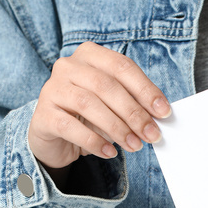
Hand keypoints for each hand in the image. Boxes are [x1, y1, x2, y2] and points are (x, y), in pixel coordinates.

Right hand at [28, 42, 171, 169]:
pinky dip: (94, 141)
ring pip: (88, 104)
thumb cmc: (87, 116)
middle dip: (133, 112)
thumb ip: (133, 104)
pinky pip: (70, 127)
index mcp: (90, 55)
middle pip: (106, 85)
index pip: (122, 67)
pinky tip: (109, 152)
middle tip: (151, 134)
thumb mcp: (112, 104)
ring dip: (117, 127)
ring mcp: (52, 89)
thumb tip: (159, 116)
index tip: (164, 111)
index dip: (145, 89)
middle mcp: (68, 66)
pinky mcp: (43, 114)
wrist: (53, 135)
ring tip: (134, 145)